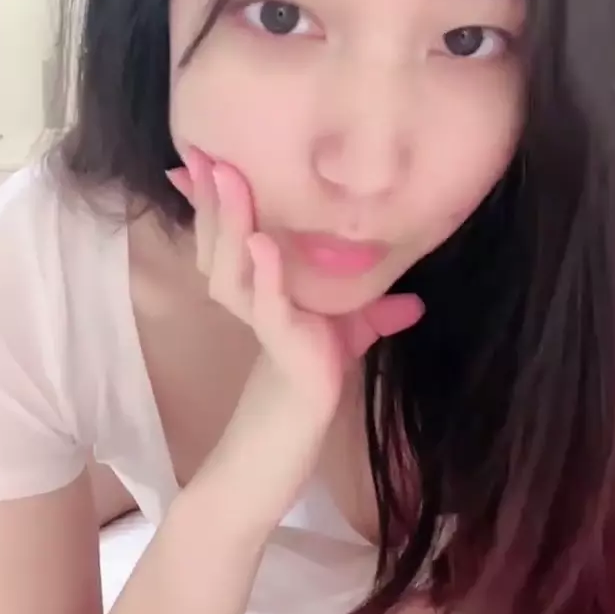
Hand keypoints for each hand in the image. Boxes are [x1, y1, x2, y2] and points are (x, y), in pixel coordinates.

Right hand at [167, 148, 423, 529]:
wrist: (280, 461)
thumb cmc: (306, 395)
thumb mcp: (343, 342)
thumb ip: (369, 316)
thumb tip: (413, 300)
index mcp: (259, 293)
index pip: (231, 237)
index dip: (217, 199)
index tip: (204, 155)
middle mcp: (252, 305)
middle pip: (221, 243)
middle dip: (211, 197)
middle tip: (201, 153)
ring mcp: (265, 329)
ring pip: (234, 269)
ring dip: (231, 223)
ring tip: (229, 179)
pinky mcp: (284, 354)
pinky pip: (269, 310)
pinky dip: (268, 276)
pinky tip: (264, 243)